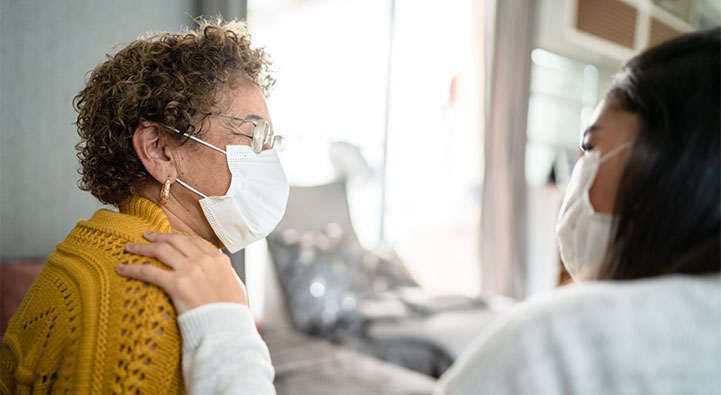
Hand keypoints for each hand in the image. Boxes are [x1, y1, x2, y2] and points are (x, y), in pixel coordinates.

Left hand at [117, 231, 247, 314]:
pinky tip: (122, 269)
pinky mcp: (177, 284)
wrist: (226, 328)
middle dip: (158, 236)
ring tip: (130, 248)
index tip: (168, 237)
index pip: (194, 241)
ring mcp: (190, 270)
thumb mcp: (236, 287)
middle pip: (176, 240)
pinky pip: (149, 272)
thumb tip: (222, 274)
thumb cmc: (232, 313)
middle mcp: (204, 260)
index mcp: (218, 259)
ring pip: (161, 250)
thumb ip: (226, 275)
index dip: (178, 237)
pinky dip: (133, 269)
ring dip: (142, 247)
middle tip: (146, 236)